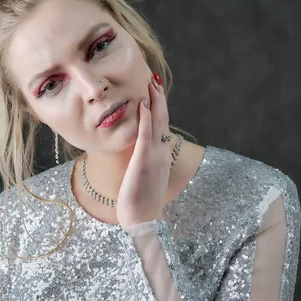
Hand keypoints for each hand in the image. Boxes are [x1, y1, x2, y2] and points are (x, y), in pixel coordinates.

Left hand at [117, 72, 172, 229]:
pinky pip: (145, 134)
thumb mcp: (144, 177)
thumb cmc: (141, 202)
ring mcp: (154, 156)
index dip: (159, 107)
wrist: (143, 221)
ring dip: (154, 101)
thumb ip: (144, 162)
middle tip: (154, 79)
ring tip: (151, 83)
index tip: (155, 91)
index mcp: (160, 156)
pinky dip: (145, 117)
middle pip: (162, 119)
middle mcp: (160, 153)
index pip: (160, 126)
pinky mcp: (143, 161)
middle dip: (159, 98)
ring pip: (156, 122)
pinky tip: (142, 103)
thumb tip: (139, 151)